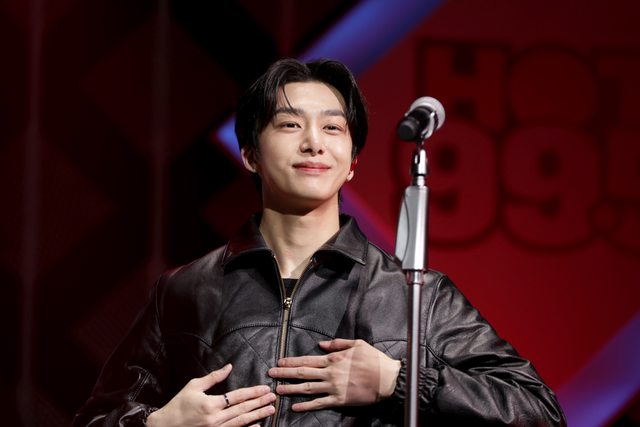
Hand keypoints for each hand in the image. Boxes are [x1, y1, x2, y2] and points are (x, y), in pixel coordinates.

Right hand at [147, 364, 275, 426]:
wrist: (165, 426)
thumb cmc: (178, 405)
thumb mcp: (194, 386)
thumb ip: (213, 377)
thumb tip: (229, 367)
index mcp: (210, 404)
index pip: (237, 396)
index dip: (252, 392)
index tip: (264, 388)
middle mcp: (215, 418)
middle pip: (242, 409)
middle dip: (259, 402)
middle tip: (273, 397)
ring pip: (241, 422)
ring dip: (257, 415)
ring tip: (270, 409)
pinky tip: (257, 426)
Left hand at [268, 339, 400, 411]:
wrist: (388, 379)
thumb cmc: (374, 360)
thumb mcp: (357, 344)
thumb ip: (338, 344)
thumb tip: (322, 345)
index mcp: (334, 358)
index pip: (307, 360)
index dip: (292, 361)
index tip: (280, 362)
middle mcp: (330, 373)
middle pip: (303, 373)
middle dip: (285, 373)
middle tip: (271, 374)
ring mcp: (334, 387)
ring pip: (307, 388)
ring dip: (291, 389)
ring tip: (277, 390)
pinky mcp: (339, 400)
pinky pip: (319, 403)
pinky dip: (306, 405)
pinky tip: (295, 407)